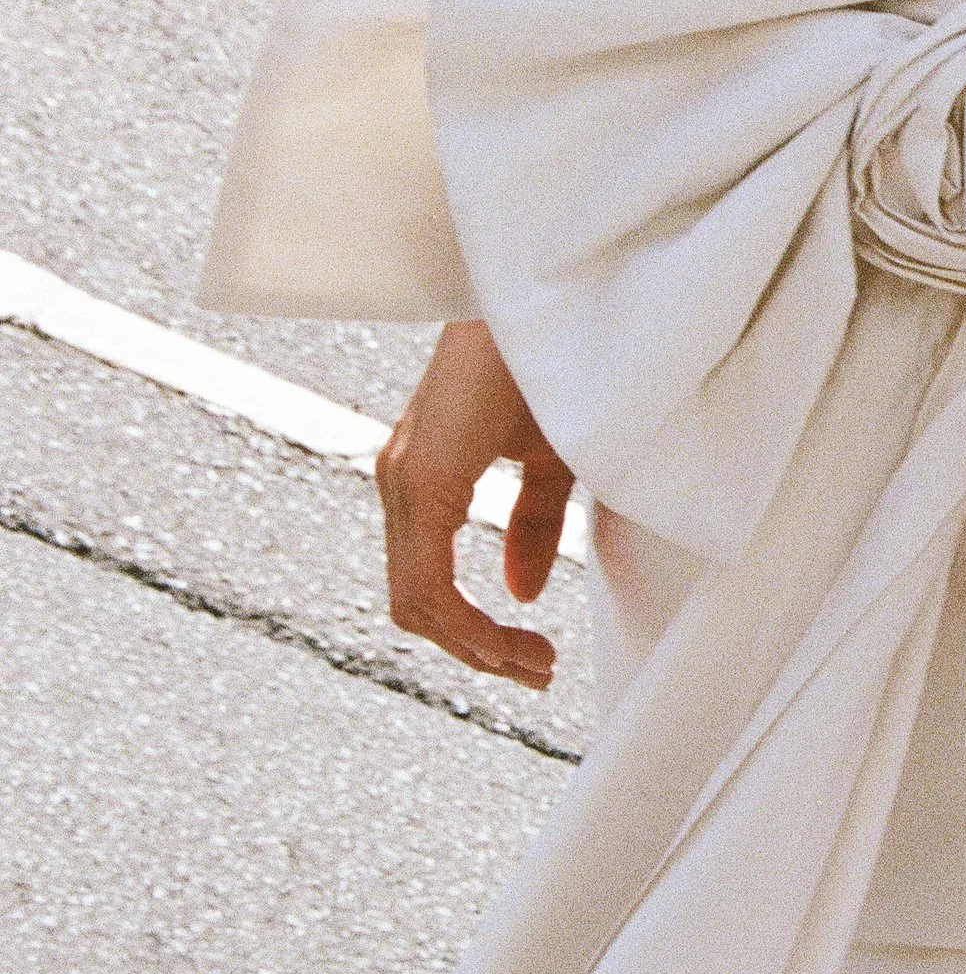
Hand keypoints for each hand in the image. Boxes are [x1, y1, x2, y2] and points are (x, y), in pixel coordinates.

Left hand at [377, 320, 573, 688]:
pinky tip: (507, 642)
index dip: (478, 635)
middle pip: (416, 606)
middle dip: (479, 653)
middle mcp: (400, 482)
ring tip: (536, 664)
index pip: (429, 585)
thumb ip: (533, 526)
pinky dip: (467, 625)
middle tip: (539, 674)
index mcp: (427, 476)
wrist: (557, 299)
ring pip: (415, 603)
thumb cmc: (558, 363)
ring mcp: (405, 480)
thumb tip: (520, 592)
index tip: (537, 658)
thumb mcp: (553, 461)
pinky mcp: (423, 479)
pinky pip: (426, 583)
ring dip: (476, 648)